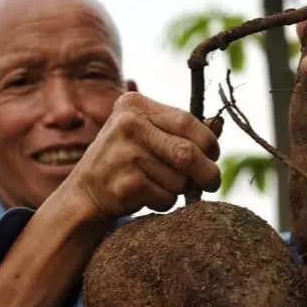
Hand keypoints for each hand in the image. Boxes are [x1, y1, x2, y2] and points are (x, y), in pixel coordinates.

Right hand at [67, 92, 222, 218]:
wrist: (85, 192)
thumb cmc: (125, 159)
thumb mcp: (145, 132)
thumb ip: (178, 129)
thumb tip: (220, 125)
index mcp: (134, 104)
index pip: (187, 121)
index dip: (208, 142)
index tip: (213, 155)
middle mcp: (127, 125)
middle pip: (188, 153)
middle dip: (206, 172)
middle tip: (211, 181)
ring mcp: (125, 156)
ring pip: (180, 179)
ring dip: (179, 188)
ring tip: (159, 184)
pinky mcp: (127, 185)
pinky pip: (167, 198)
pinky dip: (165, 202)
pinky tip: (146, 196)